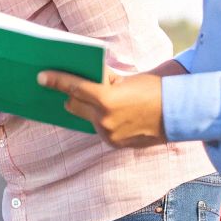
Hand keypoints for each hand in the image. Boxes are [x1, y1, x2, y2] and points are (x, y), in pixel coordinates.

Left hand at [37, 70, 168, 148]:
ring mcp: (108, 134)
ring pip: (87, 118)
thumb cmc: (154, 90)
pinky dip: (102, 119)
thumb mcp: (127, 80)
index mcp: (107, 100)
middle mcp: (104, 120)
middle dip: (73, 96)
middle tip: (72, 86)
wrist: (178, 114)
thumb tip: (87, 80)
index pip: (74, 88)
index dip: (56, 81)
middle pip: (74, 105)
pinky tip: (114, 113)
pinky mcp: (114, 144)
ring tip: (101, 99)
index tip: (41, 76)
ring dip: (90, 108)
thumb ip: (105, 81)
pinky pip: (99, 129)